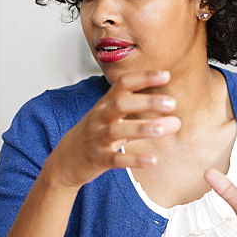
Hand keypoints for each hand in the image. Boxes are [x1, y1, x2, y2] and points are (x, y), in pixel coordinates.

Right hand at [40, 70, 179, 188]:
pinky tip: (153, 160)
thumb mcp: (110, 117)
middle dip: (146, 101)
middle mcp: (100, 118)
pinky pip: (116, 159)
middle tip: (171, 103)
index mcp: (105, 104)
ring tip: (165, 128)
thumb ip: (136, 110)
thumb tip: (171, 109)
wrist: (65, 161)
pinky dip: (134, 160)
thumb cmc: (95, 135)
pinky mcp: (97, 159)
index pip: (123, 84)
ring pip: (117, 130)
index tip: (166, 75)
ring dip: (142, 128)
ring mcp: (97, 138)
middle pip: (120, 104)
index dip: (143, 78)